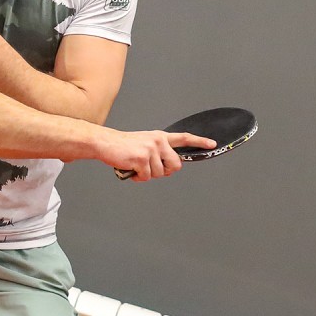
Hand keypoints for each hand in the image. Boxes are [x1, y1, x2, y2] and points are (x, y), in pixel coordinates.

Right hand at [98, 129, 216, 181]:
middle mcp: (158, 142)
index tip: (211, 144)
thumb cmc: (122, 146)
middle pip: (175, 165)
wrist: (104, 142)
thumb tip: (167, 167)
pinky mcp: (142, 158)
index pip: (183, 138)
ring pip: (160, 174)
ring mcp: (150, 150)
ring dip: (147, 175)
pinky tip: (130, 170)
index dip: (199, 141)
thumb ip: (158, 151)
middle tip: (151, 169)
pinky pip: (146, 177)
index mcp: (159, 137)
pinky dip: (138, 178)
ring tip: (135, 166)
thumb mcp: (144, 143)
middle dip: (165, 171)